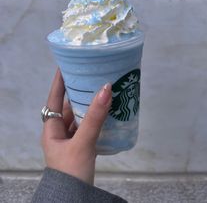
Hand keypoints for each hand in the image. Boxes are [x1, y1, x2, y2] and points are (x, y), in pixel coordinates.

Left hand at [41, 69, 111, 184]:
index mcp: (52, 129)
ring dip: (90, 106)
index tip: (66, 65)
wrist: (74, 199)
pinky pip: (88, 127)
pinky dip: (96, 120)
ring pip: (80, 117)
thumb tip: (105, 88)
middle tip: (92, 77)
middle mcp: (59, 132)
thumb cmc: (71, 170)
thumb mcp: (83, 142)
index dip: (59, 82)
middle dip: (79, 92)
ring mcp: (70, 140)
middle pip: (68, 106)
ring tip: (102, 92)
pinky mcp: (81, 147)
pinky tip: (106, 114)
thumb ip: (95, 117)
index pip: (53, 99)